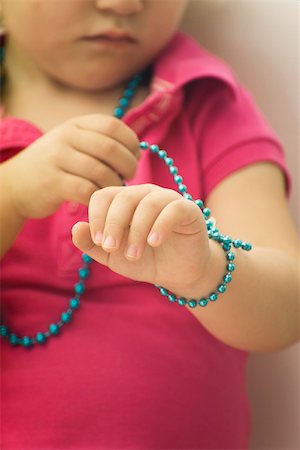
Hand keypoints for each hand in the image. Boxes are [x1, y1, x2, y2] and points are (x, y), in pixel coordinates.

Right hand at [4, 114, 139, 218]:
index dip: (131, 142)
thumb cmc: (54, 166)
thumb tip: (136, 151)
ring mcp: (58, 159)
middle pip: (111, 148)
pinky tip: (101, 201)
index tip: (134, 157)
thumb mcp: (72, 144)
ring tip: (115, 190)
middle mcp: (66, 137)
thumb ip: (99, 141)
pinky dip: (100, 197)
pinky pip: (87, 190)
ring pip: (101, 172)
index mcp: (75, 124)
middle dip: (128, 165)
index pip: (113, 126)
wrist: (15, 185)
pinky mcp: (53, 183)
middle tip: (129, 176)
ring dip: (115, 184)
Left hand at [71, 184, 211, 292]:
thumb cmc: (144, 259)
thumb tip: (76, 227)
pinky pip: (173, 209)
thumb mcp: (112, 256)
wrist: (177, 274)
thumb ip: (91, 244)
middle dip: (113, 224)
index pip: (103, 195)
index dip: (97, 217)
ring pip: (148, 203)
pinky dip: (160, 225)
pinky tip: (154, 242)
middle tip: (111, 248)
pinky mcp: (188, 210)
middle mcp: (145, 194)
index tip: (98, 242)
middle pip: (124, 198)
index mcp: (124, 201)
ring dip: (136, 231)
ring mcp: (168, 200)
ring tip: (133, 255)